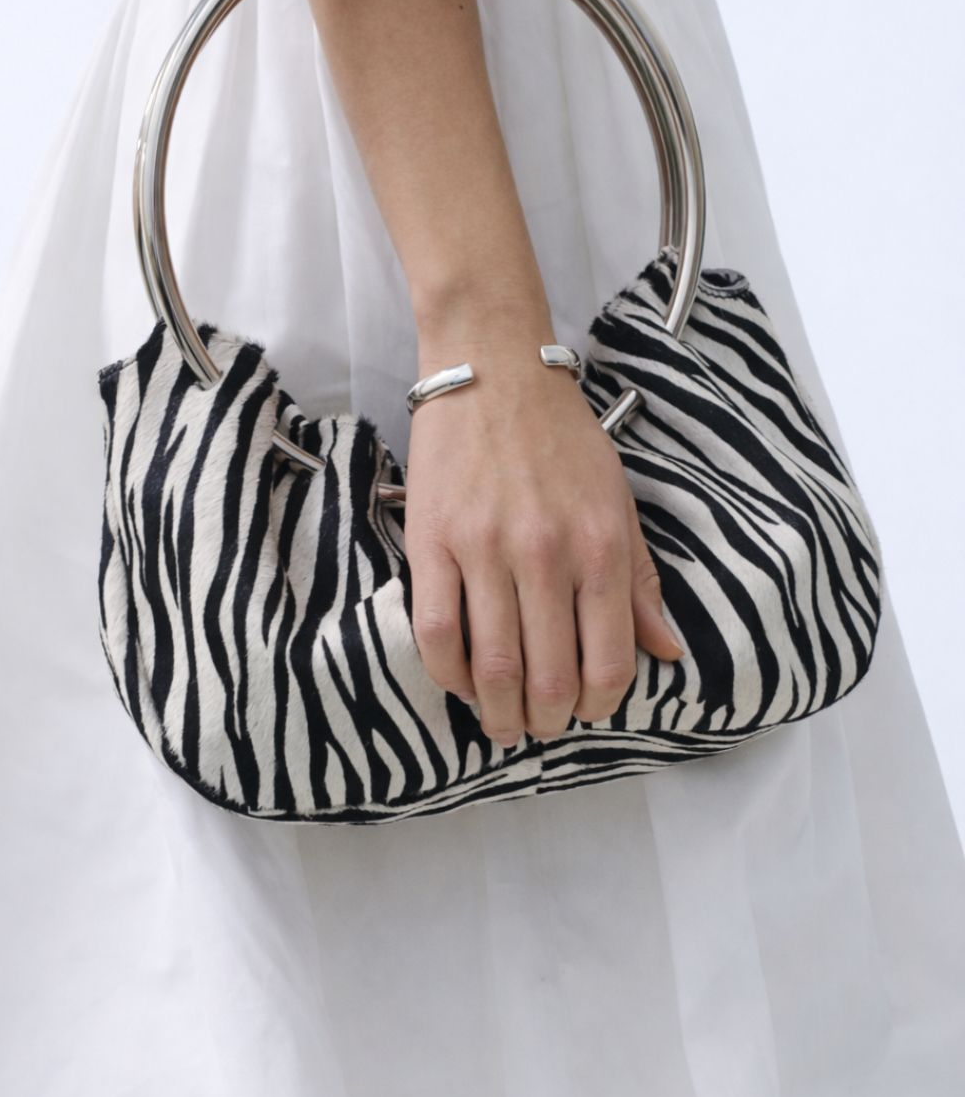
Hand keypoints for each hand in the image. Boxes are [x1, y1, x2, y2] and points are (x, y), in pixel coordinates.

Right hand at [405, 307, 683, 746]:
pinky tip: (461, 681)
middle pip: (548, 677)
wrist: (493, 371)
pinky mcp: (431, 541)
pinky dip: (448, 673)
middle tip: (541, 725)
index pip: (608, 662)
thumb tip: (664, 651)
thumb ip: (639, 580)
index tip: (588, 712)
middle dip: (547, 719)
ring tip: (501, 721)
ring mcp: (484, 549)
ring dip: (498, 711)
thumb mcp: (619, 502)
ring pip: (491, 666)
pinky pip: (436, 631)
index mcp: (601, 546)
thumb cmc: (561, 436)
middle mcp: (547, 554)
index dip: (599, 706)